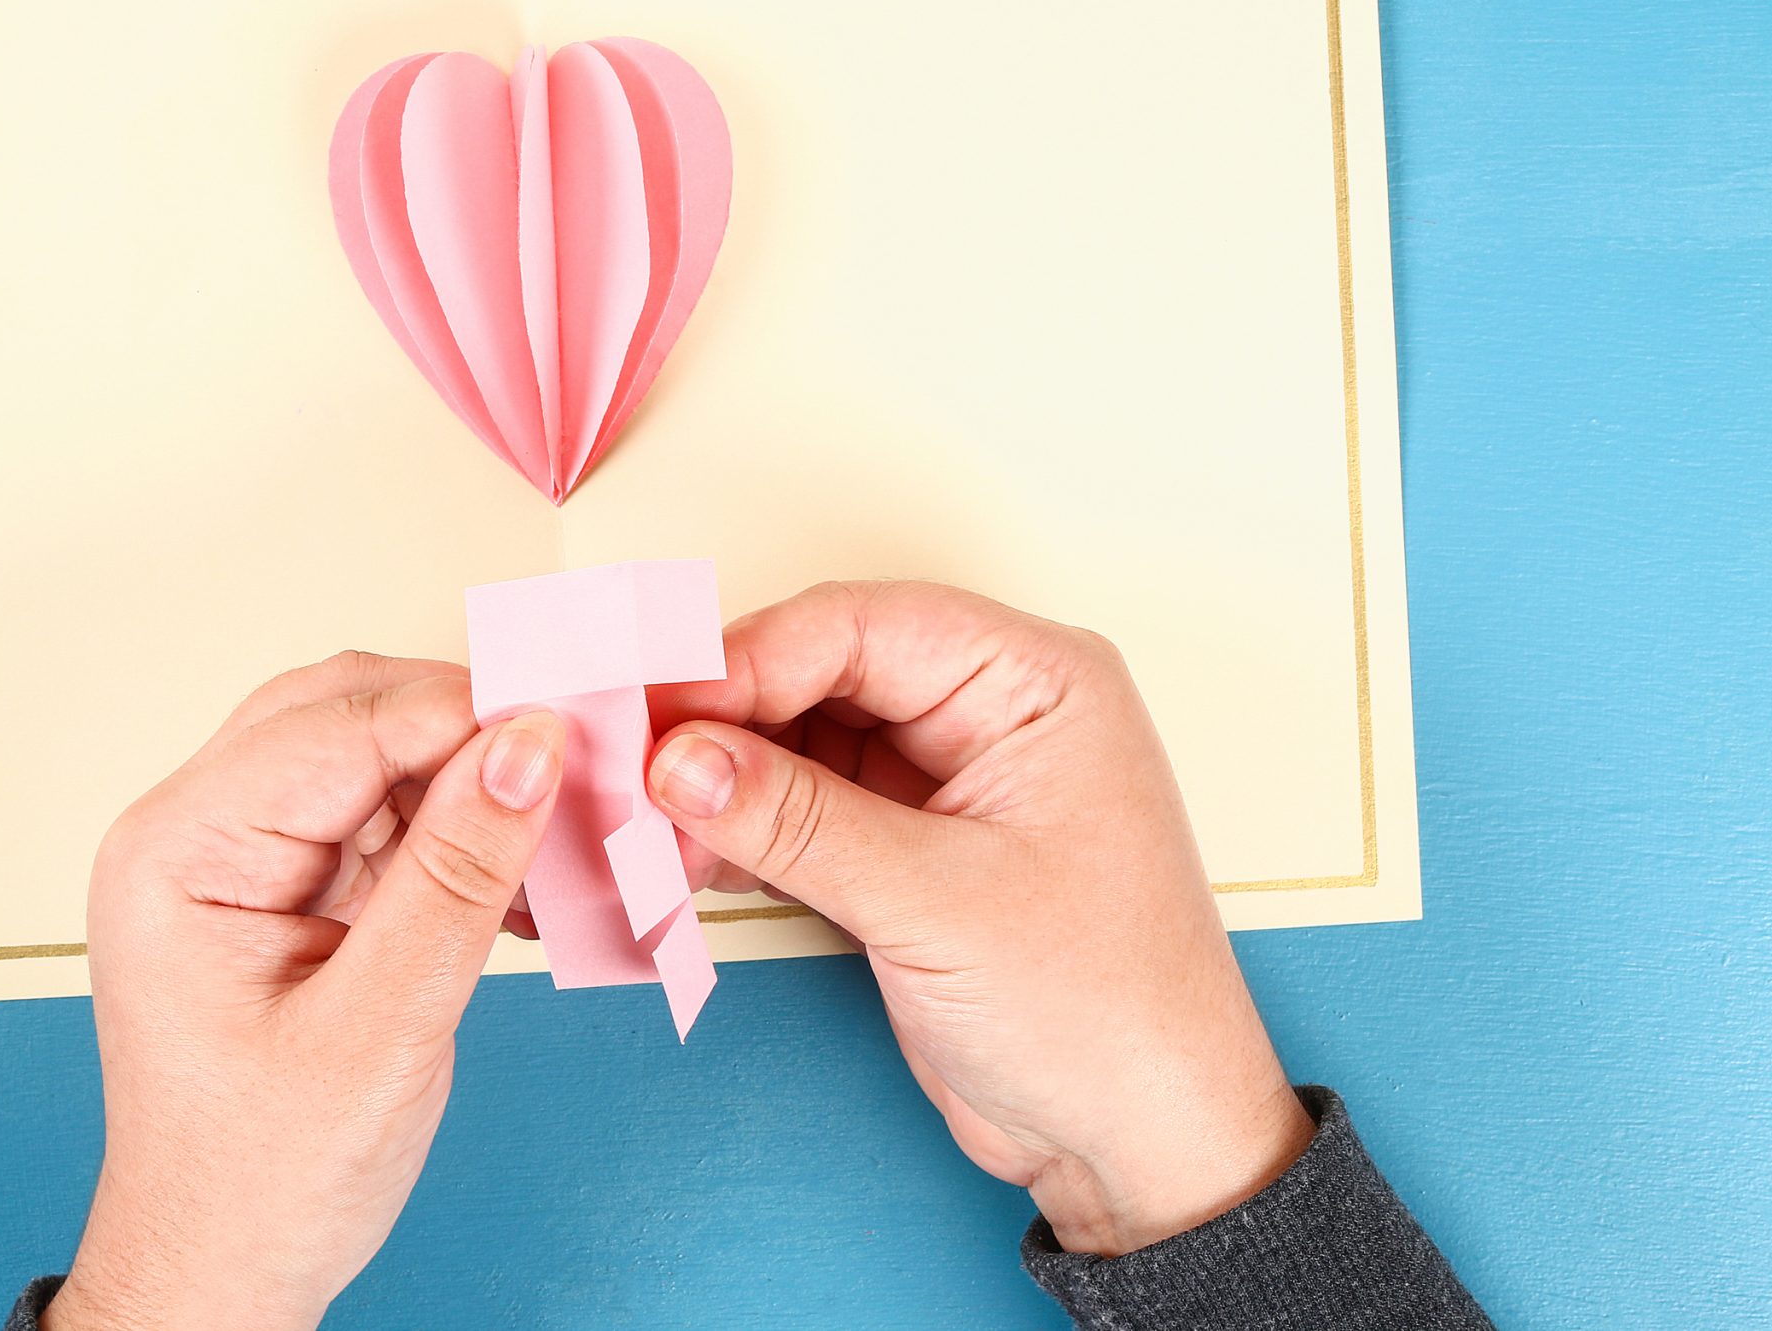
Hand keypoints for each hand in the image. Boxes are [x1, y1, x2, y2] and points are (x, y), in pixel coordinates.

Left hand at [44, 653, 565, 1330]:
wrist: (219, 1275)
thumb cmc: (263, 1180)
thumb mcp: (378, 1031)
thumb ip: (455, 877)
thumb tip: (528, 744)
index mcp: (180, 851)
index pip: (339, 724)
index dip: (463, 714)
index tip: (574, 734)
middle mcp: (194, 830)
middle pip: (351, 711)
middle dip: (468, 730)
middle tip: (578, 769)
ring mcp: (238, 854)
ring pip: (374, 752)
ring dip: (470, 779)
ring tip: (557, 829)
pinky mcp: (283, 884)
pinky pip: (381, 811)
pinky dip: (456, 826)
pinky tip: (515, 871)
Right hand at [649, 581, 1312, 1255]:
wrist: (1144, 1145)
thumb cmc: (1107, 1014)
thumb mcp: (941, 906)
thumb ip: (800, 822)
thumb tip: (680, 759)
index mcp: (1035, 683)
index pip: (865, 626)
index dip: (751, 657)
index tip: (662, 709)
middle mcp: (989, 713)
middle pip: (820, 672)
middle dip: (721, 719)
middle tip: (628, 763)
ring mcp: (943, 781)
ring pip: (798, 740)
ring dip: (718, 780)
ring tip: (642, 824)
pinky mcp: (906, 849)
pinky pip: (801, 808)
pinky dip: (739, 831)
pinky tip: (680, 858)